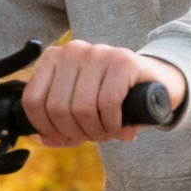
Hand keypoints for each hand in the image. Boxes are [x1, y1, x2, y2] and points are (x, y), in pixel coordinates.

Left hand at [22, 41, 179, 145]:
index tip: (63, 137)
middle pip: (57, 107)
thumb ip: (61, 125)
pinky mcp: (123, 61)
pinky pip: (106, 103)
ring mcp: (98, 53)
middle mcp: (73, 50)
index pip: (33, 100)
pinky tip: (119, 127)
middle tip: (93, 136)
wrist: (157, 84)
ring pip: (81, 108)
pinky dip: (112, 124)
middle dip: (75, 132)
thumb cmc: (114, 98)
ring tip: (107, 133)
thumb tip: (45, 140)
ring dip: (96, 131)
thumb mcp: (82, 110)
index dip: (45, 127)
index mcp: (54, 59)